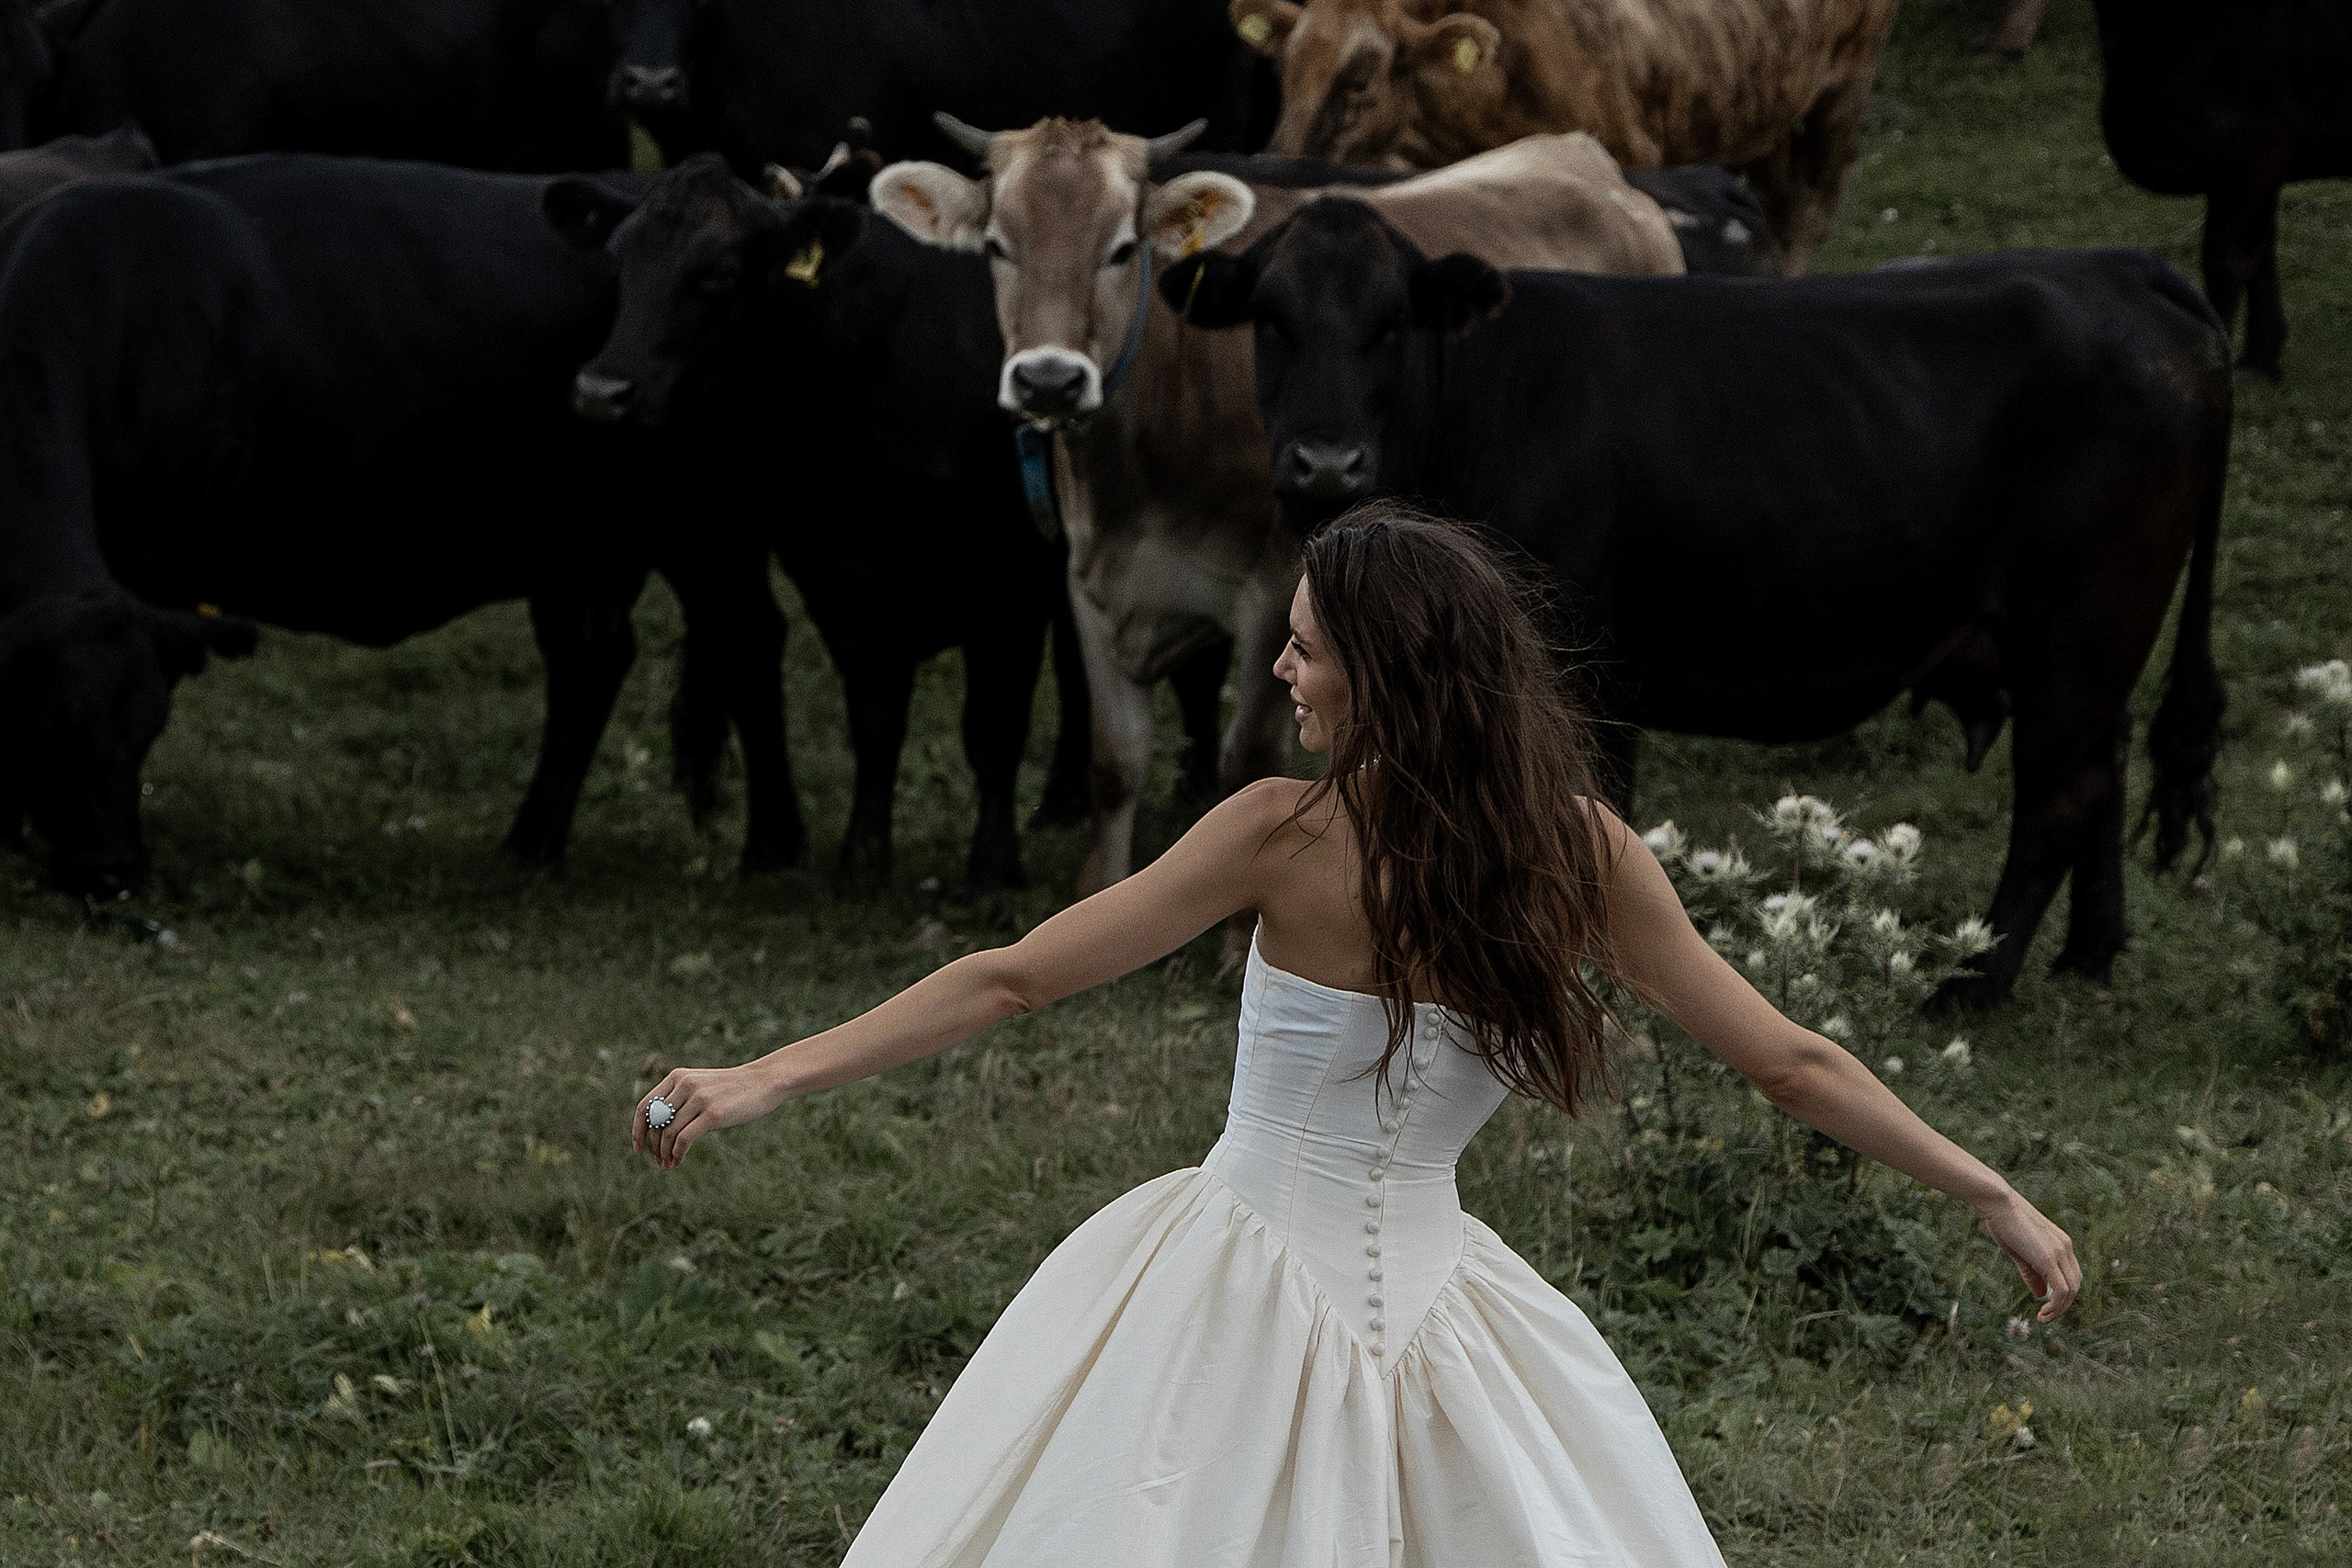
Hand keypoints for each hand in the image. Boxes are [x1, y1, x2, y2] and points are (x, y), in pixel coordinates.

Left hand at [633, 1063, 783, 1169]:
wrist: (764, 1081)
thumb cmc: (732, 1089)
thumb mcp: (701, 1086)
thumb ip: (680, 1099)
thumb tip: (657, 1128)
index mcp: (677, 1077)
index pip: (645, 1106)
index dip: (637, 1129)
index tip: (638, 1147)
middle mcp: (685, 1085)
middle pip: (655, 1123)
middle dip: (653, 1146)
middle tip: (658, 1161)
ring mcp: (699, 1099)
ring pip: (668, 1133)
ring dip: (665, 1154)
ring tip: (669, 1165)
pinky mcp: (713, 1114)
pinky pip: (684, 1138)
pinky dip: (677, 1153)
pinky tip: (679, 1160)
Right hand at [1973, 1187, 2081, 1320]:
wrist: (1998, 1202)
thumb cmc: (2004, 1222)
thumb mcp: (2019, 1251)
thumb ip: (2032, 1273)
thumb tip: (2040, 1294)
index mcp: (2061, 1243)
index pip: (2071, 1275)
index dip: (2063, 1294)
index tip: (2047, 1304)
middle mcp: (2065, 1247)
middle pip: (2075, 1285)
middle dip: (2063, 1305)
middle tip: (2045, 1316)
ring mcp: (2059, 1251)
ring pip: (2071, 1290)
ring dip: (2060, 1309)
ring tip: (2043, 1317)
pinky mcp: (2049, 1257)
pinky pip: (2062, 1289)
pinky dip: (2056, 1305)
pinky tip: (2043, 1312)